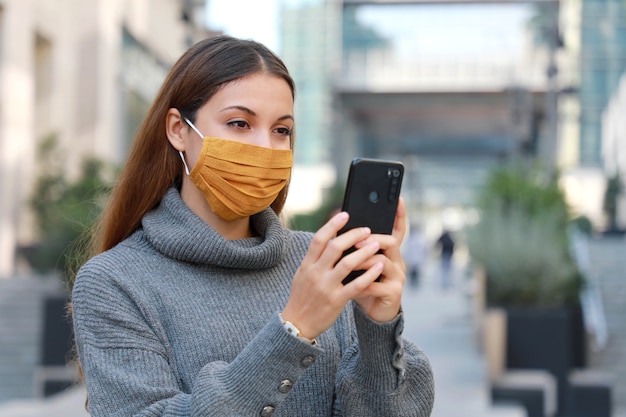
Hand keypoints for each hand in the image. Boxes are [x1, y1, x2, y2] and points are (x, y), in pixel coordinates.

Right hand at [281, 211, 385, 339]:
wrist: (297, 324)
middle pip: (335, 247)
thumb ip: (315, 258)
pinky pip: (356, 285)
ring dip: (364, 252)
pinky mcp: (336, 301)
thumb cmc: (302, 297)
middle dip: (353, 235)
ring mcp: (326, 287)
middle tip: (367, 229)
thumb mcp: (302, 274)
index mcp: (307, 265)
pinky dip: (369, 274)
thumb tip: (330, 239)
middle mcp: (315, 273)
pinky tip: (378, 266)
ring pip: (348, 264)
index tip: (345, 214)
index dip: (332, 224)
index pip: (319, 239)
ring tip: (376, 244)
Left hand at [352, 197, 406, 322]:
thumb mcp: (357, 266)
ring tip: (349, 264)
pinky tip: (352, 286)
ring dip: (363, 262)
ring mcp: (397, 277)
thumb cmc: (361, 286)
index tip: (398, 199)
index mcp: (388, 253)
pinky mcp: (394, 293)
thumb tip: (339, 231)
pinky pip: (377, 285)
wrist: (372, 313)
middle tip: (356, 241)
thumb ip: (354, 250)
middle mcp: (397, 262)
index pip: (397, 230)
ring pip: (382, 262)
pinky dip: (362, 284)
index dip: (399, 215)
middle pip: (390, 242)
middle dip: (372, 239)